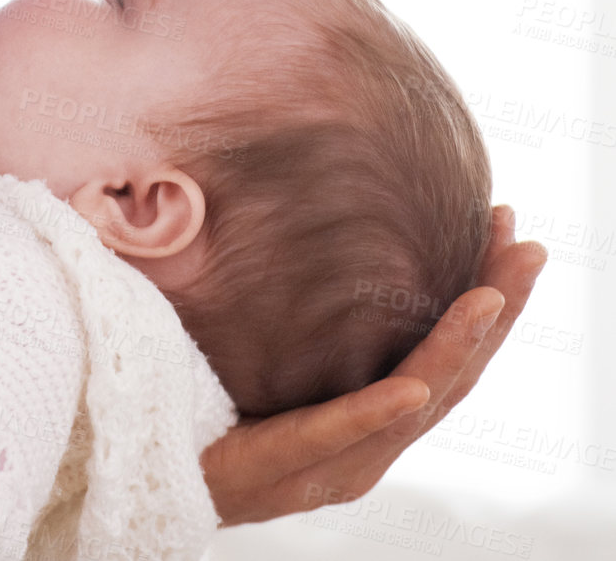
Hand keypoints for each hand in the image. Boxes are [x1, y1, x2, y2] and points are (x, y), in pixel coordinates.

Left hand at [200, 206, 547, 525]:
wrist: (159, 471)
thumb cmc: (215, 403)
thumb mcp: (280, 347)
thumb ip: (314, 306)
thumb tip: (324, 215)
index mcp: (373, 417)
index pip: (447, 354)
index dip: (488, 302)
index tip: (507, 230)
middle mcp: (368, 446)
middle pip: (451, 377)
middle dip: (497, 315)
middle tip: (527, 249)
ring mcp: (333, 464)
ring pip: (411, 403)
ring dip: (455, 346)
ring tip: (489, 294)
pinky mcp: (285, 468)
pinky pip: (335, 434)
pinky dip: (378, 409)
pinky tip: (413, 383)